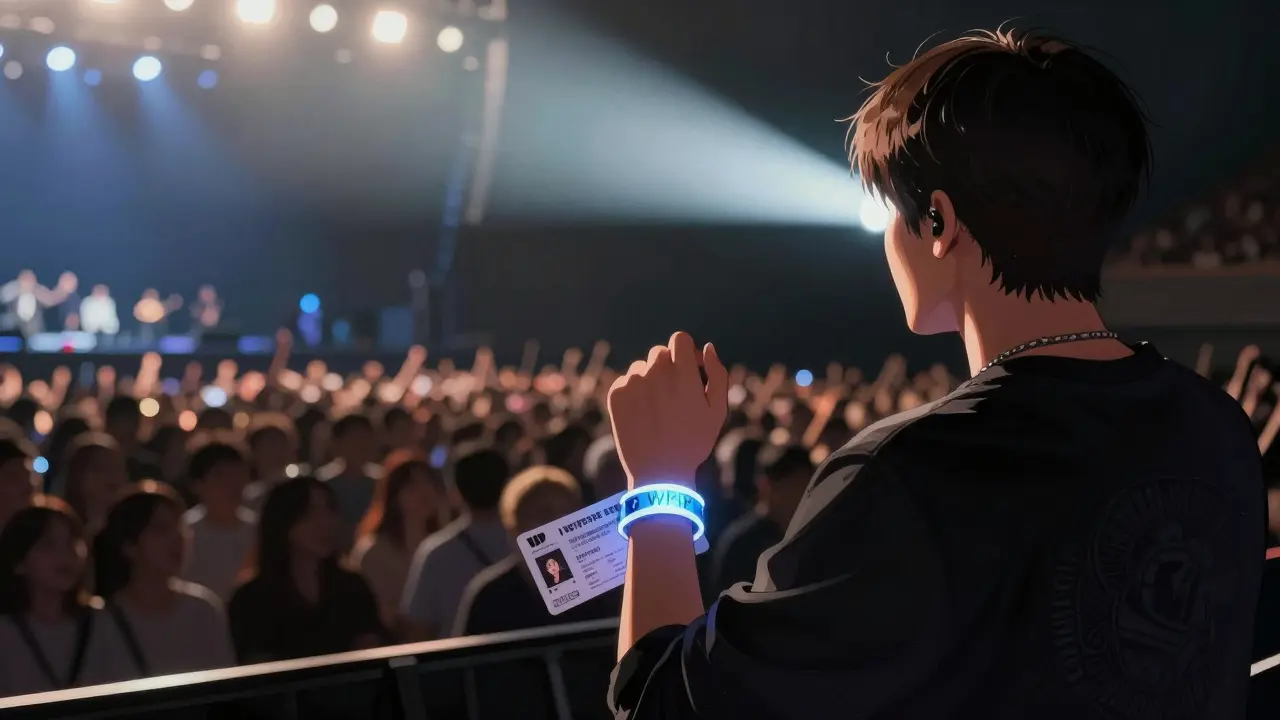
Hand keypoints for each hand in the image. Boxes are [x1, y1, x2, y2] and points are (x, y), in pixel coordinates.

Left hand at [607, 332, 727, 489]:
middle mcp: (656, 371)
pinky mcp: (616, 394)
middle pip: (660, 353)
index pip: (680, 339)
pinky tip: (643, 415)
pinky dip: (634, 393)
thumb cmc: (693, 441)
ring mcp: (633, 382)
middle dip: (669, 367)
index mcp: (682, 372)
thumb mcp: (717, 411)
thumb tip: (707, 347)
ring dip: (650, 380)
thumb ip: (717, 374)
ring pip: (642, 368)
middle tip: (674, 396)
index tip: (689, 370)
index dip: (686, 352)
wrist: (659, 474)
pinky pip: (626, 382)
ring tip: (657, 410)